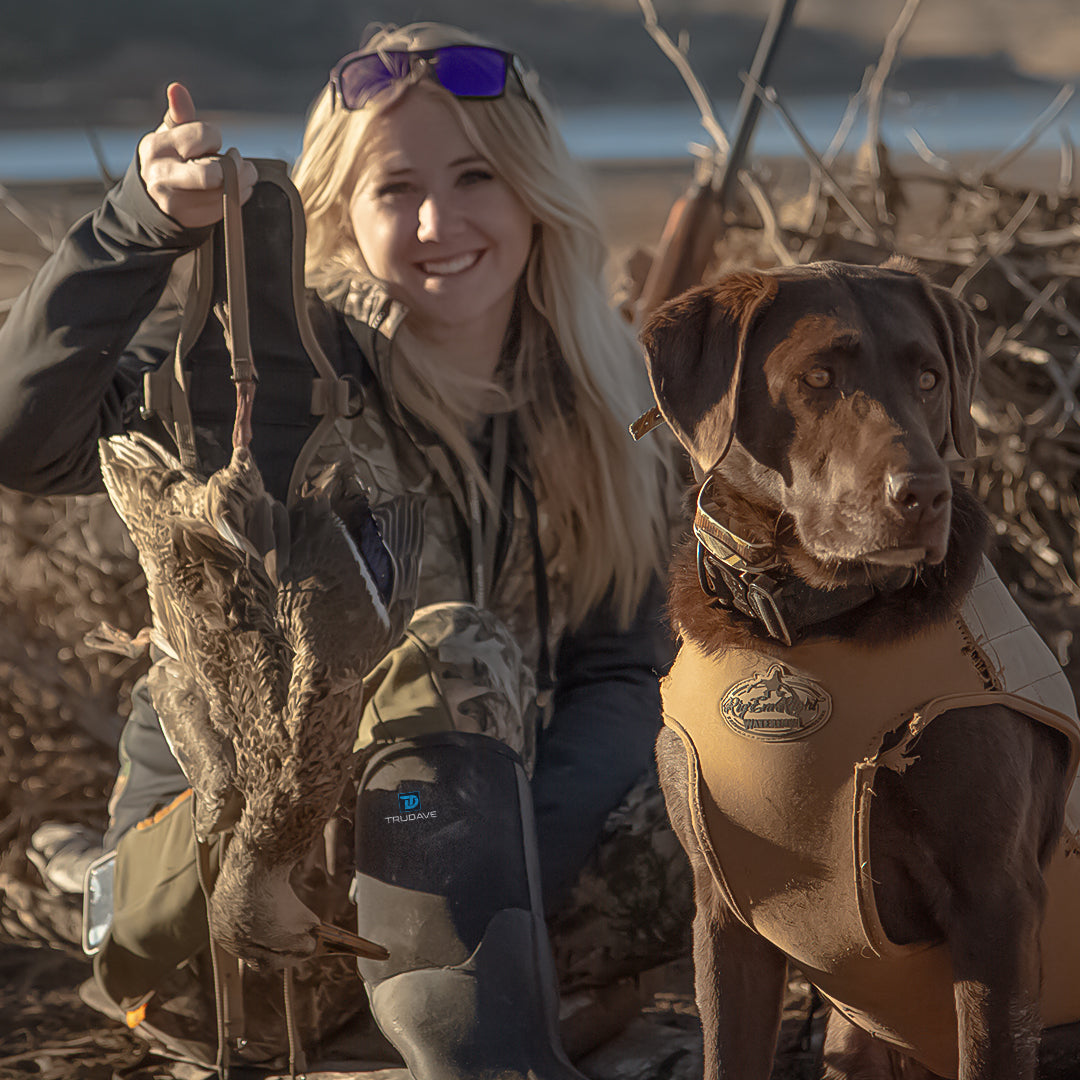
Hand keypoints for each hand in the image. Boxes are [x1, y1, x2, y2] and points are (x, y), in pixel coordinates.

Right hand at [138, 82, 257, 228]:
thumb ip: (179, 114)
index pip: (202, 136)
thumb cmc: (168, 158)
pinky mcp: (189, 220)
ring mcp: (176, 202)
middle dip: (235, 168)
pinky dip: (240, 196)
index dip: (214, 138)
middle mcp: (162, 176)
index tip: (213, 142)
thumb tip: (177, 88)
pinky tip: (240, 188)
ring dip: (244, 182)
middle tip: (241, 162)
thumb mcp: (169, 134)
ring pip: (223, 193)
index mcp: (157, 147)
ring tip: (246, 174)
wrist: (152, 198)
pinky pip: (225, 208)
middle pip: (212, 174)